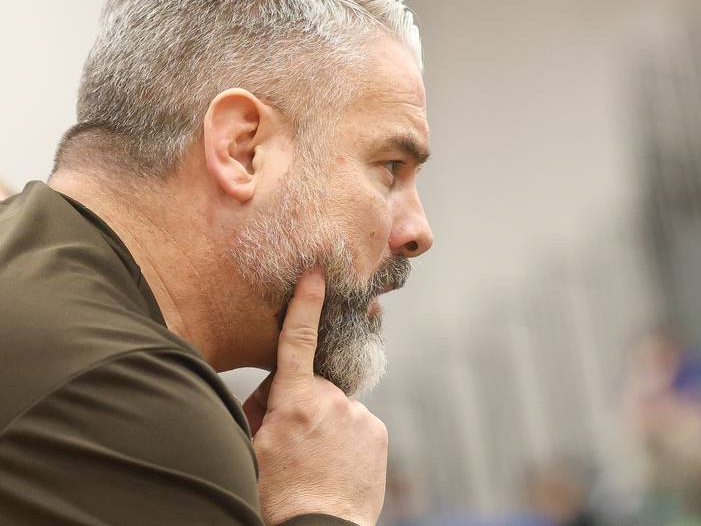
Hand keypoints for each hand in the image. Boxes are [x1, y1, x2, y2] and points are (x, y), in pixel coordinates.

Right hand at [243, 269, 387, 525]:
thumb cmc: (277, 496)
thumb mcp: (251, 450)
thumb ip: (260, 411)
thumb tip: (270, 393)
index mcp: (294, 401)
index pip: (296, 341)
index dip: (305, 304)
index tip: (317, 274)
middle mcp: (332, 402)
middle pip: (312, 386)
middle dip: (299, 402)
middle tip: (289, 441)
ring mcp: (360, 418)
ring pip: (335, 408)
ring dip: (324, 423)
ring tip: (314, 461)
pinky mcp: (378, 435)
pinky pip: (357, 424)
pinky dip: (346, 437)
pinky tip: (335, 464)